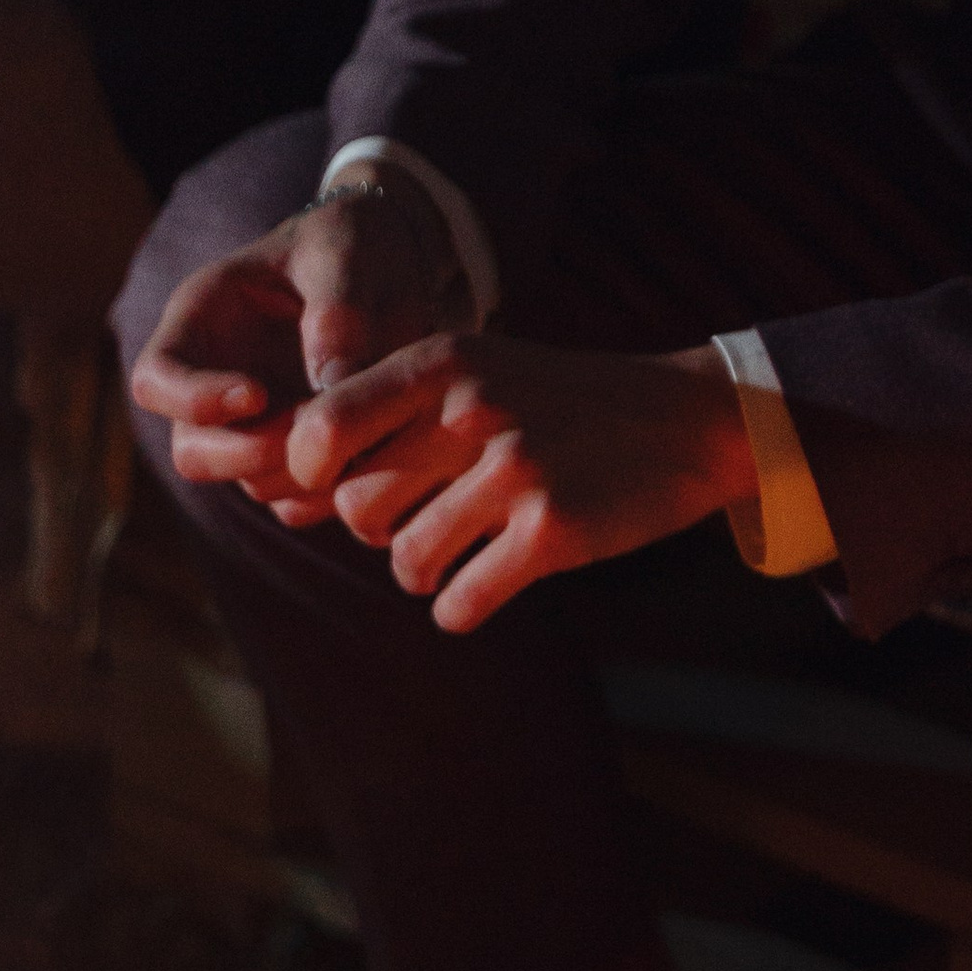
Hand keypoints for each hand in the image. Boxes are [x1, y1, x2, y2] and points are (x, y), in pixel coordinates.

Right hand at [128, 177, 466, 509]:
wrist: (392, 265)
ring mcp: (249, 427)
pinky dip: (326, 492)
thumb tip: (328, 384)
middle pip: (193, 450)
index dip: (194, 400)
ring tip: (355, 436)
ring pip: (246, 481)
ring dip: (297, 473)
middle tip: (312, 432)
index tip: (258, 394)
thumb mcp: (346, 250)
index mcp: (201, 320)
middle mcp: (212, 383)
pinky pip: (292, 500)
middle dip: (248, 453)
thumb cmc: (352, 242)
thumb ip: (337, 309)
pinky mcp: (290, 455)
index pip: (156, 378)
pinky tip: (369, 457)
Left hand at [269, 330, 757, 629]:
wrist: (683, 421)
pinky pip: (458, 604)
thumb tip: (288, 482)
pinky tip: (487, 584)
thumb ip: (391, 410)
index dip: (311, 478)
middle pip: (357, 509)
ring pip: (406, 564)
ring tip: (457, 552)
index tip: (336, 489)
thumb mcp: (476, 373)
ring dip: (423, 573)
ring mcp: (515, 471)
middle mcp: (474, 409)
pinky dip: (462, 607)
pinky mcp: (552, 533)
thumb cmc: (555, 405)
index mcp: (445, 363)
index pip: (321, 431)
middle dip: (376, 532)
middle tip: (419, 521)